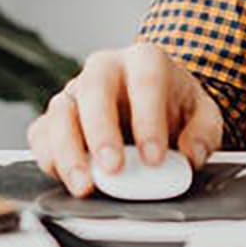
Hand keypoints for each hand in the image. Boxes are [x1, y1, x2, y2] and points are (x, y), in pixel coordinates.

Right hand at [27, 43, 222, 196]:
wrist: (154, 104)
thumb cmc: (175, 105)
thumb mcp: (203, 114)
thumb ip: (203, 132)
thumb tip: (190, 155)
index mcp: (144, 61)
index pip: (145, 82)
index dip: (148, 120)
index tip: (155, 158)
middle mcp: (104, 69)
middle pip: (94, 90)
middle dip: (101, 132)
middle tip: (113, 168)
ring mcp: (76, 92)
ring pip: (60, 113)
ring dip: (69, 151)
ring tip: (85, 185)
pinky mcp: (56, 118)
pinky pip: (41, 134)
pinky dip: (49, 158)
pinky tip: (66, 178)